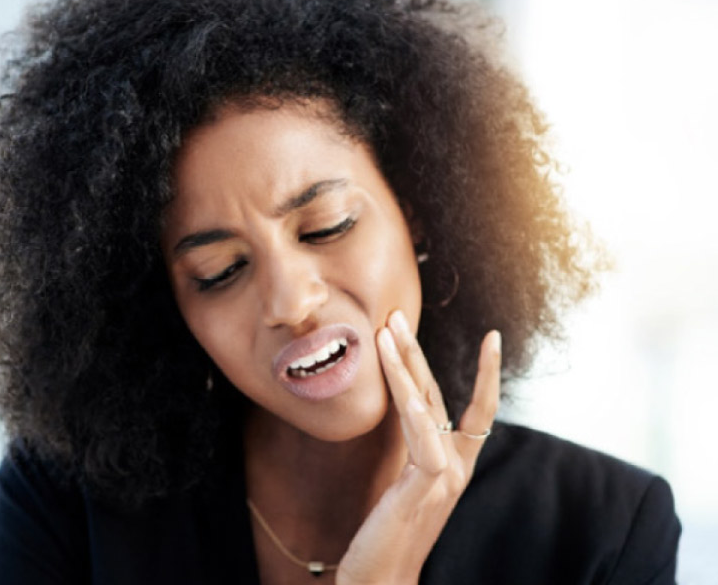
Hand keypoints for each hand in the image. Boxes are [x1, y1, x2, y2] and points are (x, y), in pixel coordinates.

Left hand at [336, 310, 499, 584]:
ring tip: (385, 331)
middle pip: (439, 395)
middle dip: (417, 352)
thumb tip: (410, 417)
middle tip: (395, 316)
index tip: (492, 337)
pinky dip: (410, 404)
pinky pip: (421, 436)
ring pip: (427, 406)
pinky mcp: (427, 487)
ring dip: (404, 364)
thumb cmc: (388, 535)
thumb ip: (415, 452)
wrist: (383, 580)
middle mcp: (455, 466)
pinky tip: (397, 378)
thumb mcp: (404, 485)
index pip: (474, 408)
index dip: (484, 373)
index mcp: (451, 464)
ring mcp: (444, 477)